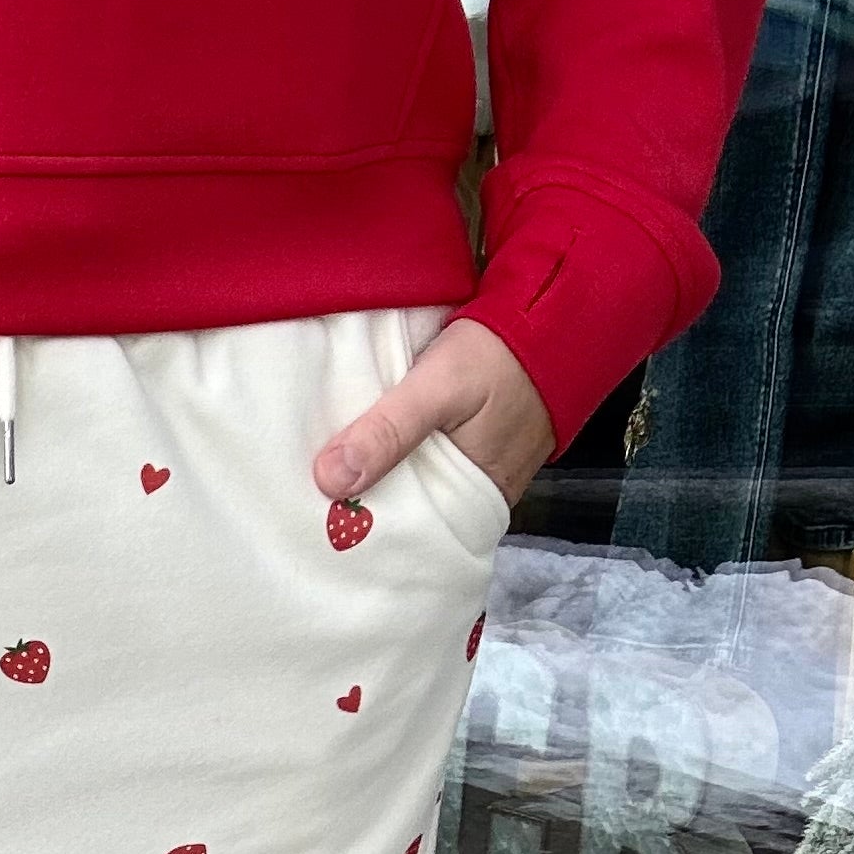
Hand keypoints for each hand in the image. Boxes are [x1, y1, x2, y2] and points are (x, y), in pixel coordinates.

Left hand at [313, 320, 554, 512]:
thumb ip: (389, 430)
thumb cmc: (500, 354)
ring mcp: (469, 475)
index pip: (402, 534)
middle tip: (303, 503)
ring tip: (318, 482)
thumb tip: (329, 480)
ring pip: (407, 488)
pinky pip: (418, 464)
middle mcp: (471, 499)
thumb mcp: (439, 387)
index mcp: (471, 502)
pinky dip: (390, 458)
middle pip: (402, 514)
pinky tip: (356, 451)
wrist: (550, 318)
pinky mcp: (463, 449)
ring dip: (371, 481)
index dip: (357, 532)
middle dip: (358, 509)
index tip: (311, 522)